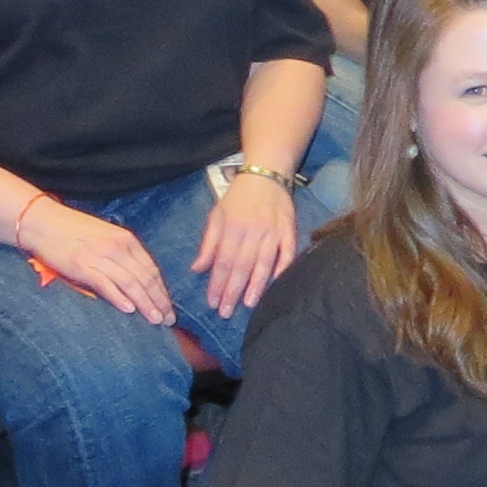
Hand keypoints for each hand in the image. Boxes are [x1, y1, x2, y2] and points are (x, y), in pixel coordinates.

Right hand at [25, 205, 176, 322]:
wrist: (42, 221)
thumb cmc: (74, 231)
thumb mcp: (106, 237)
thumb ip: (122, 255)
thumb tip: (138, 280)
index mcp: (126, 239)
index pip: (151, 269)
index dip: (162, 290)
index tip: (169, 307)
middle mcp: (116, 247)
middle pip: (145, 278)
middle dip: (159, 301)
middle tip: (169, 320)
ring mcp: (99, 256)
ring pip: (130, 283)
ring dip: (145, 304)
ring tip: (155, 320)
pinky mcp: (80, 265)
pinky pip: (105, 283)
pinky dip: (118, 297)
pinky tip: (129, 310)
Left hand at [191, 172, 301, 318]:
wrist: (266, 174)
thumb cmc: (238, 198)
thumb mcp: (216, 216)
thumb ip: (208, 244)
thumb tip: (197, 269)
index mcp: (232, 227)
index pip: (223, 261)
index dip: (217, 284)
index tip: (212, 303)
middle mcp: (252, 231)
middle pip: (241, 266)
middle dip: (232, 291)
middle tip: (226, 312)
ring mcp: (273, 232)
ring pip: (263, 263)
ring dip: (255, 286)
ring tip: (248, 304)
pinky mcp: (289, 230)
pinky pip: (287, 254)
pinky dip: (282, 270)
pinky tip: (276, 285)